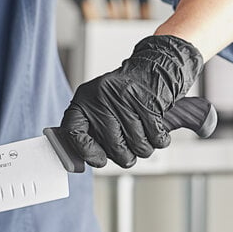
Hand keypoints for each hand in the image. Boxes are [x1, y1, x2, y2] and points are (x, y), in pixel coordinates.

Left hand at [61, 35, 202, 167]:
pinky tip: (154, 127)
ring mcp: (125, 99)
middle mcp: (101, 99)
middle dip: (125, 155)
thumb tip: (88, 161)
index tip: (99, 160)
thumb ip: (89, 134)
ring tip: (142, 132)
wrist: (154, 69)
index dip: (86, 152)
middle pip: (113, 147)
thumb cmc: (123, 98)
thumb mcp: (98, 109)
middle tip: (128, 145)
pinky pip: (156, 138)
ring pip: (138, 146)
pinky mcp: (149, 101)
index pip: (73, 133)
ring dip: (144, 147)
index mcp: (83, 101)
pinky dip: (159, 139)